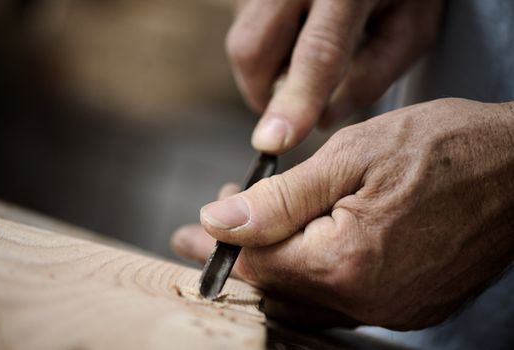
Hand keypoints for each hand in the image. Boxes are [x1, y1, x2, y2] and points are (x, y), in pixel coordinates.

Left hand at [172, 98, 513, 328]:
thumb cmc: (441, 148)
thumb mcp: (349, 157)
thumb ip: (280, 198)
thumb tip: (221, 221)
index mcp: (347, 264)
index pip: (258, 263)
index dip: (220, 243)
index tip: (192, 228)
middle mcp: (369, 301)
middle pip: (279, 286)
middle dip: (243, 253)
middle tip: (215, 227)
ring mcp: (392, 310)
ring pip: (308, 297)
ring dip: (275, 262)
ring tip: (255, 230)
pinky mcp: (409, 305)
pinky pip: (341, 300)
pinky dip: (313, 273)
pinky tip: (303, 245)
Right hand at [227, 0, 443, 153]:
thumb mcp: (410, 30)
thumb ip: (370, 79)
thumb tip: (320, 121)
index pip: (317, 53)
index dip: (295, 102)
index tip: (274, 142)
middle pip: (252, 49)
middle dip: (263, 93)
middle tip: (292, 106)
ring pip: (241, 41)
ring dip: (265, 71)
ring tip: (302, 60)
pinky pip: (244, 26)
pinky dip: (265, 48)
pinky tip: (295, 35)